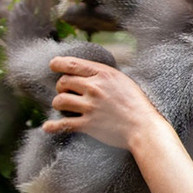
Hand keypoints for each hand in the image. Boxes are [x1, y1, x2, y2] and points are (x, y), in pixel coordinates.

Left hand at [43, 56, 163, 149]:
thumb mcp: (124, 81)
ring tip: (63, 106)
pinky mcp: (88, 125)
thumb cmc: (139, 105)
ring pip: (60, 101)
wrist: (144, 129)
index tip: (53, 65)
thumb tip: (89, 71)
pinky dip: (52, 126)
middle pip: (63, 82)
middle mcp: (94, 89)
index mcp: (104, 75)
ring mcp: (90, 107)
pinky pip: (62, 124)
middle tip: (65, 91)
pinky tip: (48, 127)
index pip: (73, 64)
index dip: (58, 63)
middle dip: (61, 86)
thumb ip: (106, 75)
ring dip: (58, 103)